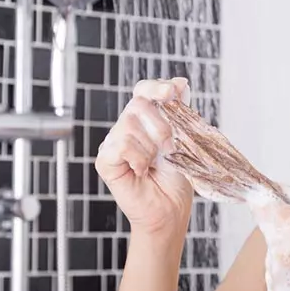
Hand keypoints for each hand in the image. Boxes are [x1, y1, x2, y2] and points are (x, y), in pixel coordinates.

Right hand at [95, 78, 193, 235]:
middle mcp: (126, 127)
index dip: (155, 87)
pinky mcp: (105, 161)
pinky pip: (120, 145)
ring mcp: (113, 143)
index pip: (143, 90)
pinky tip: (142, 170)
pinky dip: (138, 158)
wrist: (171, 208)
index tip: (171, 92)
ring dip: (151, 147)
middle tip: (169, 147)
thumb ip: (179, 111)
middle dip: (161, 125)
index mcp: (145, 119)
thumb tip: (180, 82)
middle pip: (137, 104)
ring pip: (129, 125)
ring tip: (154, 164)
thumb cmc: (176, 177)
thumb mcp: (183, 139)